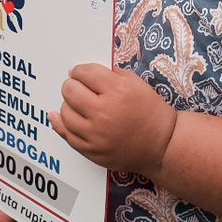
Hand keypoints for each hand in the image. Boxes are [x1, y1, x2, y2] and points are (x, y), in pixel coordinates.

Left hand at [54, 64, 177, 175]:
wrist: (163, 145)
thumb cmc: (151, 113)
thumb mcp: (137, 84)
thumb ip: (111, 74)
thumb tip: (83, 72)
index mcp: (117, 91)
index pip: (84, 73)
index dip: (79, 71)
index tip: (80, 74)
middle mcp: (104, 113)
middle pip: (69, 90)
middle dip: (72, 85)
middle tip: (77, 87)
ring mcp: (96, 134)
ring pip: (65, 112)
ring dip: (68, 105)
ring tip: (78, 105)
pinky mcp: (92, 150)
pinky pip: (66, 135)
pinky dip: (60, 123)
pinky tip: (58, 117)